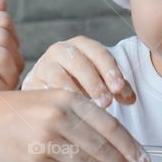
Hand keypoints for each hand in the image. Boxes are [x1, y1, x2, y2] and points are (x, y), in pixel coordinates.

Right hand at [0, 89, 149, 161]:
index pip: (109, 124)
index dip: (130, 145)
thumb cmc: (12, 111)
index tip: (144, 160)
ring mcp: (46, 139)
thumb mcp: (47, 101)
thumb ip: (75, 117)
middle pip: (103, 146)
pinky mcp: (33, 160)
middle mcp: (59, 116)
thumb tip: (107, 143)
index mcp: (67, 98)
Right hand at [21, 36, 135, 107]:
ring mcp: (43, 65)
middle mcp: (60, 50)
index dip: (110, 70)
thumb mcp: (99, 81)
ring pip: (59, 76)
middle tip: (107, 103)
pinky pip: (44, 92)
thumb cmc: (78, 84)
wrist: (44, 90)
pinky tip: (69, 116)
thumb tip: (131, 99)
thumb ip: (115, 87)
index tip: (119, 89)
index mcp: (80, 45)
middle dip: (94, 83)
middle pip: (79, 62)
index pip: (98, 52)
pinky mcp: (31, 83)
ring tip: (89, 110)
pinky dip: (57, 104)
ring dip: (76, 93)